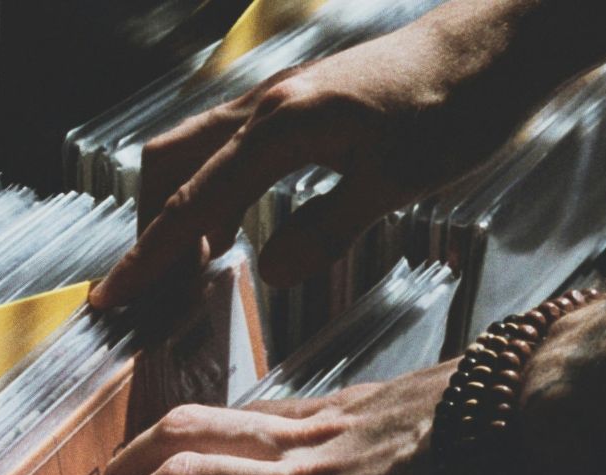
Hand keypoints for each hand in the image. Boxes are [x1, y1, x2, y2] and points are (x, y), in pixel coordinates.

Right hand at [88, 1, 583, 308]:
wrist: (493, 45)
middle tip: (154, 297)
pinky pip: (225, 146)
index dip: (149, 258)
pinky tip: (233, 228)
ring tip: (187, 273)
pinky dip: (209, 189)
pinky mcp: (297, 102)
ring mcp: (278, 100)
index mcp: (280, 129)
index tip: (111, 299)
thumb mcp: (395, 181)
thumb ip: (327, 228)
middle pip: (168, 167)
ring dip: (177, 208)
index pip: (192, 204)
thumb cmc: (455, 108)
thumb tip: (269, 275)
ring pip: (192, 150)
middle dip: (150, 232)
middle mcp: (265, 107)